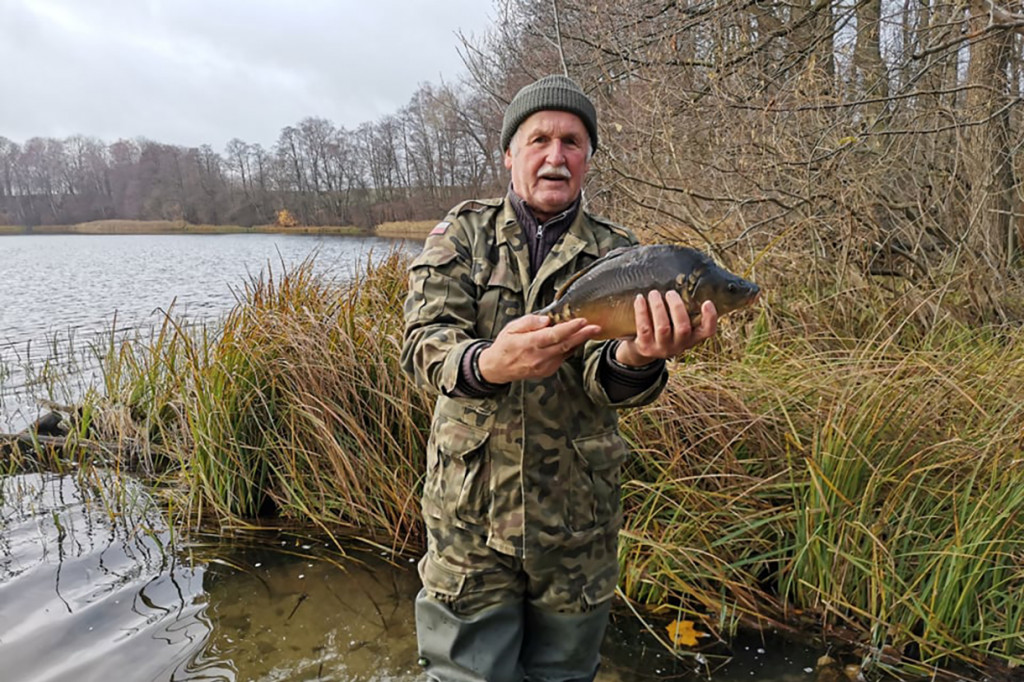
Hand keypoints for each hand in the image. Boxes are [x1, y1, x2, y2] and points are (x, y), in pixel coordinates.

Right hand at [478, 314, 601, 383]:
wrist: (498, 368)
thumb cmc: (505, 345)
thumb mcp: (511, 328)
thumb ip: (529, 322)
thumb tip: (547, 320)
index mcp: (528, 344)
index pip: (553, 335)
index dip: (570, 328)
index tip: (582, 321)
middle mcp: (538, 357)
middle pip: (565, 345)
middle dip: (582, 335)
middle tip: (597, 327)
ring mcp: (543, 366)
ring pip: (566, 352)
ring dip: (579, 342)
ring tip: (591, 331)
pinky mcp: (547, 371)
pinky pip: (562, 358)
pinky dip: (571, 349)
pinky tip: (577, 340)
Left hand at [614, 291, 717, 366]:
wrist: (642, 349)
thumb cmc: (664, 327)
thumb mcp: (676, 322)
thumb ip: (683, 308)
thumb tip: (682, 279)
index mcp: (692, 338)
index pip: (708, 331)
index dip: (710, 318)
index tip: (707, 302)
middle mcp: (679, 345)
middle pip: (683, 328)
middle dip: (677, 307)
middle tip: (671, 293)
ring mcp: (662, 348)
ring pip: (663, 328)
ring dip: (658, 307)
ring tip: (654, 293)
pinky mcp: (645, 347)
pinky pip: (644, 328)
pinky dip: (641, 311)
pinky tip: (640, 299)